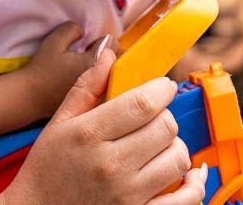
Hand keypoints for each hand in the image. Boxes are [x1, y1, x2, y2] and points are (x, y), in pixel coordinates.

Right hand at [0, 49, 206, 203]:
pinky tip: (191, 172)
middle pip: (166, 127)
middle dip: (165, 116)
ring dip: (174, 146)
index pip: (143, 103)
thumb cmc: (47, 167)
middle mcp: (111, 165)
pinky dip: (195, 184)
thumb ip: (86, 86)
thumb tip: (108, 51)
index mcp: (89, 135)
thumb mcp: (59, 122)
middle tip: (153, 118)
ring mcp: (128, 195)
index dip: (161, 90)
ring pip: (178, 158)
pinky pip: (186, 199)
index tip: (161, 87)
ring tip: (158, 145)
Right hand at [24, 22, 106, 118]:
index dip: (99, 42)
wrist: (31, 98)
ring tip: (88, 73)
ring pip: (115, 76)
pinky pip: (109, 90)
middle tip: (88, 59)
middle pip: (118, 60)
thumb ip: (72, 29)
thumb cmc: (42, 69)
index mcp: (93, 62)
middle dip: (107, 56)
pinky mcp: (96, 105)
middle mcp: (102, 80)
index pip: (112, 43)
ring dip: (106, 70)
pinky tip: (87, 86)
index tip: (85, 47)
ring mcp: (101, 95)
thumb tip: (84, 31)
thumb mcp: (53, 41)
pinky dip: (103, 85)